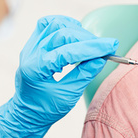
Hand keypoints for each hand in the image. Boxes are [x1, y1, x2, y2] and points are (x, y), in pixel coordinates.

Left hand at [0, 15, 117, 137]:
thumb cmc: (45, 109)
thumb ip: (85, 74)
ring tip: (89, 42)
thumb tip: (101, 58)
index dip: (92, 48)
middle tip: (105, 47)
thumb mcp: (68, 96)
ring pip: (54, 24)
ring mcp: (30, 47)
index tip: (111, 46)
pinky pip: (47, 24)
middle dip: (87, 38)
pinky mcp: (33, 44)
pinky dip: (63, 24)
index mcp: (36, 69)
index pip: (68, 51)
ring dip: (75, 30)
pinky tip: (74, 34)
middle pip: (63, 34)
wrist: (26, 114)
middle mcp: (30, 54)